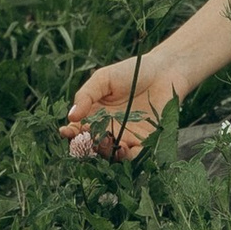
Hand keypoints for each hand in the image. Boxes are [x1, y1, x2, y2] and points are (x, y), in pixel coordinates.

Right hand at [61, 59, 179, 159]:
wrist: (164, 71)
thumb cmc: (131, 71)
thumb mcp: (103, 79)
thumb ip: (86, 96)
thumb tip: (71, 116)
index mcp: (94, 115)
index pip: (78, 130)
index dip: (70, 134)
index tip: (66, 132)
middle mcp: (108, 129)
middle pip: (92, 145)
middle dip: (86, 146)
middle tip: (87, 138)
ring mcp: (126, 137)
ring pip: (111, 154)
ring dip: (105, 153)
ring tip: (105, 142)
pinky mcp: (144, 141)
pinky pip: (134, 155)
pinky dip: (128, 157)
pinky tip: (123, 150)